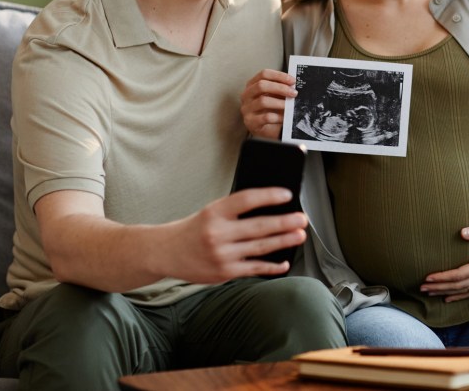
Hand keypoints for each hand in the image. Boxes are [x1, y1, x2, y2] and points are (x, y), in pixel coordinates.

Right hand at [161, 187, 307, 283]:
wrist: (166, 252)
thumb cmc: (195, 228)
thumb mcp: (211, 212)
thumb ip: (236, 211)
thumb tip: (273, 208)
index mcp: (214, 212)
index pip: (246, 200)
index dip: (269, 196)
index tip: (287, 194)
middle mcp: (217, 233)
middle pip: (258, 226)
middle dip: (284, 223)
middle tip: (302, 219)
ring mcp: (221, 255)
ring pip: (260, 248)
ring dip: (283, 242)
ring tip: (299, 235)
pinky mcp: (224, 272)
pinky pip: (254, 269)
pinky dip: (271, 267)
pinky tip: (284, 263)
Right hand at [241, 69, 296, 138]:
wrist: (266, 128)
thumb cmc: (271, 109)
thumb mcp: (275, 96)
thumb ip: (281, 89)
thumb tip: (293, 84)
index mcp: (252, 85)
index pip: (263, 74)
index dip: (279, 76)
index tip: (292, 81)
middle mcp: (246, 96)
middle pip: (261, 85)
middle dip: (280, 88)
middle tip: (294, 93)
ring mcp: (246, 109)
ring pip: (263, 101)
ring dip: (280, 103)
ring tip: (290, 106)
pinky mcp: (251, 122)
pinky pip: (266, 117)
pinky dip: (278, 117)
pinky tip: (285, 117)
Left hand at [420, 225, 468, 301]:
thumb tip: (462, 232)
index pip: (460, 275)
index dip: (443, 277)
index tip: (428, 277)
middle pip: (458, 285)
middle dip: (439, 287)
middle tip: (421, 287)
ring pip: (463, 291)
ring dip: (445, 292)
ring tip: (429, 293)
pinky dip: (458, 296)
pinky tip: (447, 297)